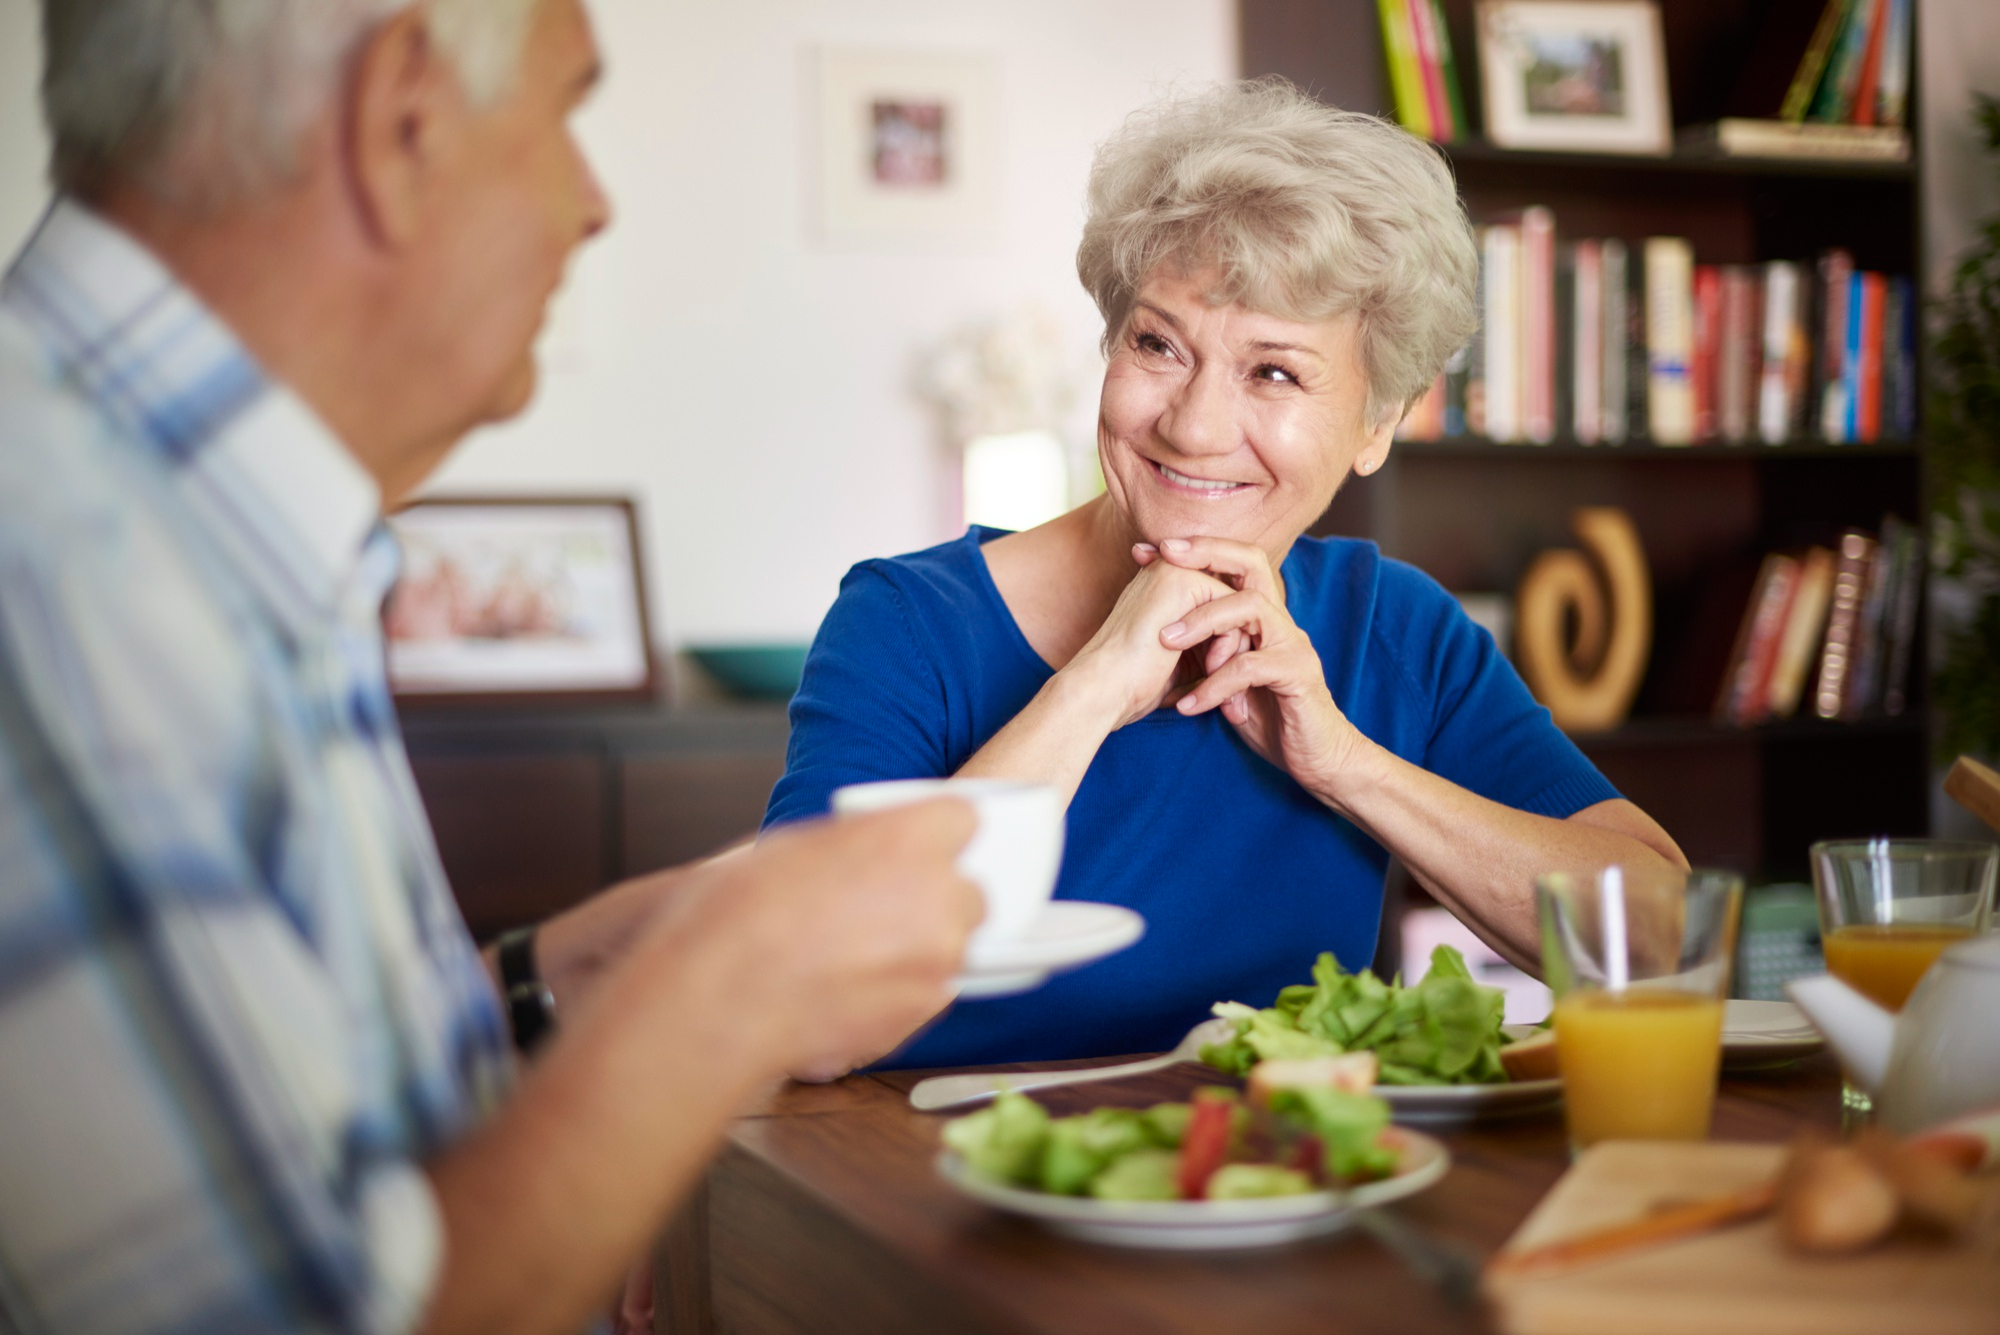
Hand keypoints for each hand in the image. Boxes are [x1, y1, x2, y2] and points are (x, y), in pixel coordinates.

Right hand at [637, 799, 983, 1079]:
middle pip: (966, 890)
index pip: (963, 820)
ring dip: (919, 947)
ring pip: (951, 946)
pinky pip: (930, 992)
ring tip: (855, 955)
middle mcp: (936, 896)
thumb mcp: (793, 846)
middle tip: (881, 908)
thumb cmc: (737, 916)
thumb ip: (852, 846)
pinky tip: (850, 990)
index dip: (935, 835)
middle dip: (933, 897)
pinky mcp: (921, 1013)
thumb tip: (862, 855)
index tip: (917, 846)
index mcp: (908, 838)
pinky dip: (901, 991)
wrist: (718, 999)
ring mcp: (936, 960)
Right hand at [1062, 552, 1236, 729]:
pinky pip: (1235, 609)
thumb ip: (1208, 644)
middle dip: (1240, 650)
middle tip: (1233, 699)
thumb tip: (1250, 646)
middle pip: (1234, 605)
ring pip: (1239, 606)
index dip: (1230, 649)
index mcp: (1164, 587)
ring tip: (1223, 689)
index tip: (1226, 694)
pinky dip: (1231, 647)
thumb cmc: (1133, 686)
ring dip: (1238, 651)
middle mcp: (1170, 571)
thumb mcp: (1180, 661)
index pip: (1222, 609)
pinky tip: (1210, 673)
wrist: (1102, 690)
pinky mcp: (1184, 582)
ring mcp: (1175, 571)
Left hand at [1146, 536, 1372, 800]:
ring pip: (1250, 609)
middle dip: (1207, 553)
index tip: (1146, 551)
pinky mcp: (1298, 674)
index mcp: (1263, 618)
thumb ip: (1208, 651)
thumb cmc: (1268, 717)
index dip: (1195, 550)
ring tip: (1165, 641)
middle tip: (1165, 557)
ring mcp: (1292, 644)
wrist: (1316, 758)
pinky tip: (1188, 705)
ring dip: (1203, 622)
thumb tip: (1160, 632)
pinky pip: (1250, 667)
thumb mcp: (1228, 678)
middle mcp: (1281, 622)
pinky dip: (1214, 685)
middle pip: (1253, 563)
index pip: (1235, 565)